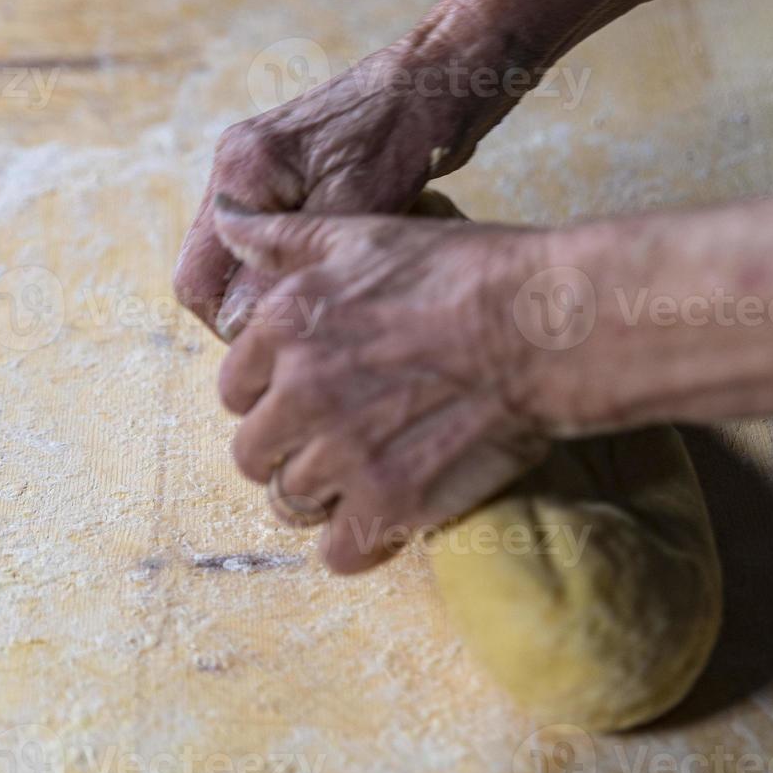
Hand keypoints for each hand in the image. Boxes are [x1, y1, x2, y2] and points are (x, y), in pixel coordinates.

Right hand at [174, 44, 468, 338]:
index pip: (198, 282)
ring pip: (235, 260)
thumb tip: (241, 323)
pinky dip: (290, 262)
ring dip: (272, 287)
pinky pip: (264, 238)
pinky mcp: (280, 173)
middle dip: (249, 311)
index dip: (236, 326)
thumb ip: (289, 263)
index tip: (287, 341)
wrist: (436, 82)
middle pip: (207, 273)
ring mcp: (252, 169)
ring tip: (324, 295)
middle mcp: (232, 167)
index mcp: (240, 172)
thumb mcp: (352, 208)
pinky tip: (334, 265)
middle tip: (306, 329)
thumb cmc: (403, 137)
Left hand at [211, 197, 558, 572]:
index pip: (234, 392)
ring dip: (323, 497)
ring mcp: (344, 453)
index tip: (306, 399)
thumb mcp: (364, 235)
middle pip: (254, 454)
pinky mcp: (392, 503)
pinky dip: (358, 543)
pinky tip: (385, 518)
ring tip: (366, 477)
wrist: (543, 327)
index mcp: (285, 328)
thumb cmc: (463, 272)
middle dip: (287, 452)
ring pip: (291, 504)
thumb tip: (229, 220)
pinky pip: (340, 552)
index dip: (270, 398)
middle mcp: (302, 392)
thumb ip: (286, 237)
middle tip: (335, 442)